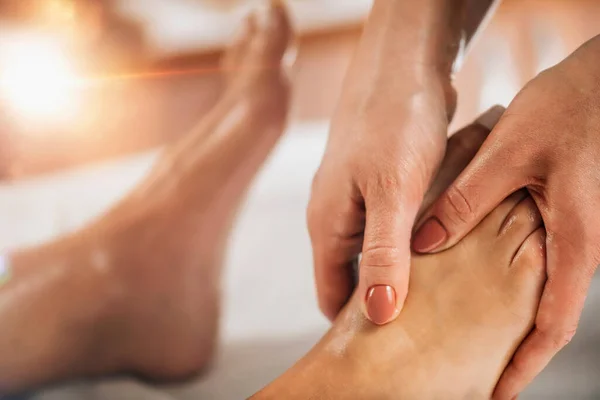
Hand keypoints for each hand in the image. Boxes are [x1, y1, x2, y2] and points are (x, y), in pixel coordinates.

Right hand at [307, 60, 453, 323]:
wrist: (404, 59)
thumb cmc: (393, 120)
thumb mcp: (391, 192)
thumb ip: (382, 253)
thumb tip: (378, 313)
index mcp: (327, 224)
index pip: (330, 294)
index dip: (354, 323)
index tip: (389, 343)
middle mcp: (335, 214)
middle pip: (349, 275)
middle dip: (378, 299)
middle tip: (419, 322)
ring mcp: (355, 197)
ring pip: (371, 250)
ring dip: (395, 270)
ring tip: (433, 290)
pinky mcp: (378, 180)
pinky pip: (387, 225)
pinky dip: (408, 241)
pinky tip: (435, 247)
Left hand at [412, 35, 599, 397]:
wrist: (597, 82)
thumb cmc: (565, 110)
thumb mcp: (506, 154)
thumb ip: (466, 199)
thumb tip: (424, 243)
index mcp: (573, 241)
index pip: (553, 323)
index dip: (525, 363)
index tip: (498, 394)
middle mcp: (576, 246)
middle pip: (548, 318)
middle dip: (517, 353)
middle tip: (481, 378)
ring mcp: (569, 233)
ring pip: (540, 292)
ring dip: (513, 322)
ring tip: (476, 342)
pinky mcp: (559, 216)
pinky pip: (535, 263)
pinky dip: (510, 285)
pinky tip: (481, 284)